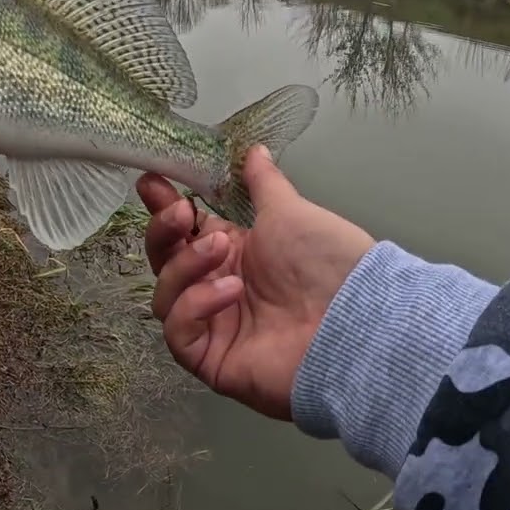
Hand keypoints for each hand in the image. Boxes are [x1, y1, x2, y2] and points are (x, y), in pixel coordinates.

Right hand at [135, 146, 375, 419]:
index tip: (151, 182)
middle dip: (164, 234)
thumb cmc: (330, 265)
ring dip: (185, 266)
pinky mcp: (210, 359)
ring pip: (165, 296)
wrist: (358, 320)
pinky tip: (229, 290)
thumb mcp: (290, 212)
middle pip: (162, 263)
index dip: (162, 209)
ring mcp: (212, 326)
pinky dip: (195, 305)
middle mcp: (216, 290)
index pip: (182, 232)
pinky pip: (178, 331)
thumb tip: (254, 150)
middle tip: (180, 213)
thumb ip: (263, 183)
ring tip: (222, 250)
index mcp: (233, 255)